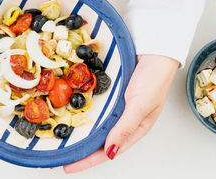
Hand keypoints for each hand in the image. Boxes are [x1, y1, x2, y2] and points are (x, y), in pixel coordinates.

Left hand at [63, 55, 178, 172]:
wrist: (154, 49)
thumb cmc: (155, 78)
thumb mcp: (141, 105)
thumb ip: (125, 128)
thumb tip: (111, 152)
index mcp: (134, 129)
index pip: (108, 151)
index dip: (88, 161)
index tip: (69, 166)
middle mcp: (123, 120)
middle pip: (99, 141)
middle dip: (81, 151)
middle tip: (60, 156)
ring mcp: (116, 106)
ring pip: (96, 125)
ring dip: (81, 133)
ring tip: (62, 140)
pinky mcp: (111, 93)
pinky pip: (95, 107)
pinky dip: (83, 112)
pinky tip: (73, 114)